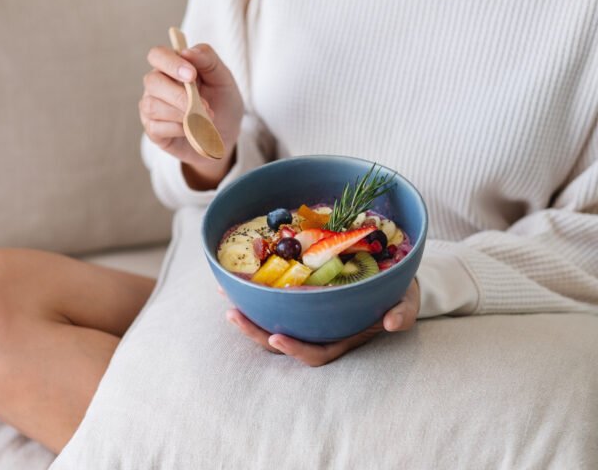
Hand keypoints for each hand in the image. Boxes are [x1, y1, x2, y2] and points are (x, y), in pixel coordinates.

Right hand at [139, 43, 243, 188]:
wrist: (226, 134)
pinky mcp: (153, 131)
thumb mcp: (223, 78)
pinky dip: (177, 129)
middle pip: (152, 81)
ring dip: (181, 113)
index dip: (171, 63)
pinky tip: (192, 129)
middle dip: (178, 94)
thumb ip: (208, 60)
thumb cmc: (222, 102)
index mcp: (171, 67)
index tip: (191, 75)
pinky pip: (156, 128)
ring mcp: (152, 108)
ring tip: (204, 119)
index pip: (157, 55)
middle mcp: (157, 85)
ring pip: (152, 105)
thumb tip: (187, 51)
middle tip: (204, 105)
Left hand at [223, 279, 419, 366]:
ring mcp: (307, 317)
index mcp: (342, 339)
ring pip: (272, 322)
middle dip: (255, 331)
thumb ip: (403, 313)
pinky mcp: (299, 300)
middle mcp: (319, 332)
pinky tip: (233, 280)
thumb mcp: (407, 302)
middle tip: (232, 315)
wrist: (392, 280)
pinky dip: (253, 294)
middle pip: (282, 340)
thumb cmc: (398, 295)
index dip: (295, 349)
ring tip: (226, 297)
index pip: (315, 354)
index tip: (276, 338)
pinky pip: (273, 302)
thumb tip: (393, 323)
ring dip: (248, 312)